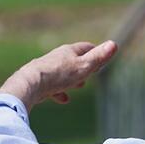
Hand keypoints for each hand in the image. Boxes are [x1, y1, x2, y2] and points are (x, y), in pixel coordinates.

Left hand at [0, 41, 116, 111]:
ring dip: (72, 78)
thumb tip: (114, 44)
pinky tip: (64, 99)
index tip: (102, 56)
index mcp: (68, 51)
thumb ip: (99, 57)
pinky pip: (52, 85)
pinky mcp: (39, 81)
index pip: (85, 48)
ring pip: (62, 72)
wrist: (30, 84)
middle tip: (92, 71)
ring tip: (79, 85)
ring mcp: (46, 69)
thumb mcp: (84, 66)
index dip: (95, 51)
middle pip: (73, 59)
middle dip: (83, 66)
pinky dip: (60, 91)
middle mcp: (56, 57)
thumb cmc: (59, 74)